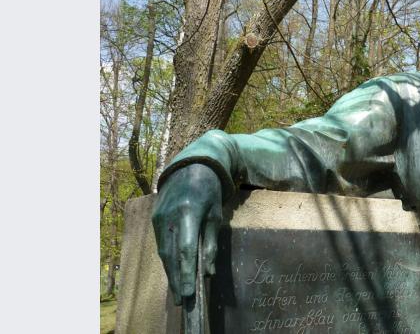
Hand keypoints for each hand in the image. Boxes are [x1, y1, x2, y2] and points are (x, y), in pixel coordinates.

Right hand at [151, 163, 222, 304]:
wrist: (190, 167)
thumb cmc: (209, 191)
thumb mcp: (216, 215)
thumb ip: (211, 243)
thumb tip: (208, 271)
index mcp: (187, 212)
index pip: (185, 249)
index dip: (186, 273)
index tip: (189, 292)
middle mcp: (168, 216)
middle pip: (171, 255)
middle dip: (177, 279)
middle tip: (183, 301)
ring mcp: (158, 217)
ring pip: (163, 252)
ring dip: (171, 273)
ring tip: (178, 293)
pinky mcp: (154, 219)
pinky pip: (161, 244)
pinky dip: (168, 260)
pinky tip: (174, 273)